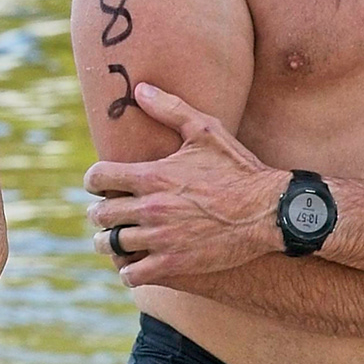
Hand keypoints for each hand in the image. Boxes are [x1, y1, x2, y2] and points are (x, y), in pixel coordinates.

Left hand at [84, 85, 279, 286]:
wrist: (270, 211)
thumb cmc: (239, 170)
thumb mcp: (207, 131)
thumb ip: (170, 109)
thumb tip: (140, 89)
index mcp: (152, 176)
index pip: (98, 177)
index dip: (94, 180)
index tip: (99, 184)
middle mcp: (151, 208)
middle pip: (100, 213)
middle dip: (100, 212)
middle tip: (107, 213)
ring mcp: (161, 239)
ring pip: (111, 245)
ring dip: (109, 242)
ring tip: (115, 240)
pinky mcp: (174, 265)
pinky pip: (132, 274)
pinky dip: (128, 271)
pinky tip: (134, 265)